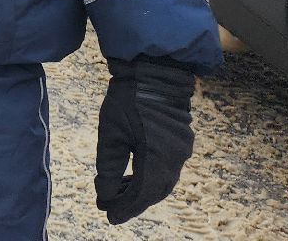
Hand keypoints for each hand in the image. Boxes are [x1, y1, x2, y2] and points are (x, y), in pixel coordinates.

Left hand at [96, 56, 195, 224]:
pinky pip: (167, 169)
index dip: (126, 206)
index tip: (108, 216)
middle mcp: (176, 156)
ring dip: (141, 191)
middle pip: (155, 190)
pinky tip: (133, 178)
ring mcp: (183, 150)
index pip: (144, 192)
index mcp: (159, 154)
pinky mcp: (182, 142)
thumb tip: (105, 194)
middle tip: (110, 209)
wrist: (154, 72)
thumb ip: (108, 165)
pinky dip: (150, 178)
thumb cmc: (128, 98)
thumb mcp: (111, 131)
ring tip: (117, 195)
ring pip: (163, 181)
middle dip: (133, 202)